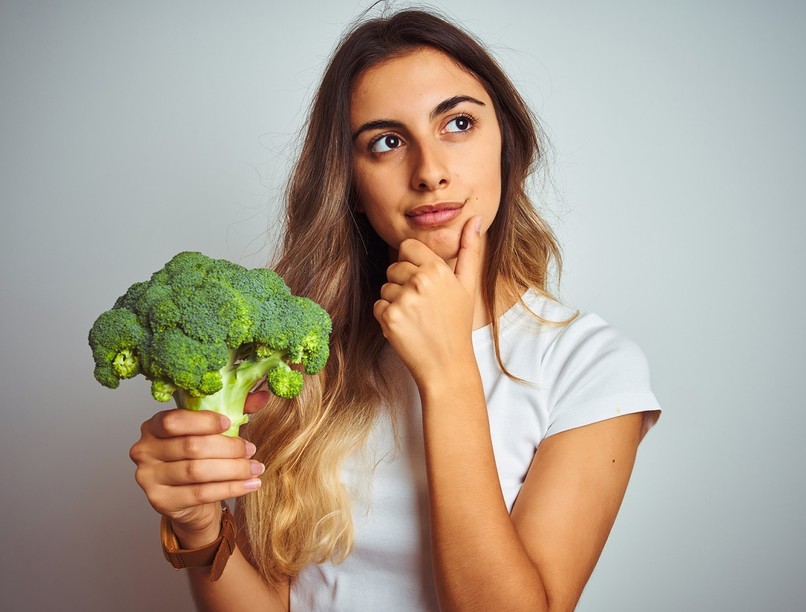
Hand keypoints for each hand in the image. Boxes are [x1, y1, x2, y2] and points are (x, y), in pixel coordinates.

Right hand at [129, 391, 268, 546]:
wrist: (189, 499)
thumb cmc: (200, 457)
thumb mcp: (214, 430)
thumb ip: (236, 409)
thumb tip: (263, 395)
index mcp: (153, 426)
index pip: (175, 420)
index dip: (204, 421)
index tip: (230, 424)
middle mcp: (144, 450)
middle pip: (191, 447)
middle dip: (228, 448)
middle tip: (252, 449)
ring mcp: (148, 478)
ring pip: (197, 471)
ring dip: (233, 470)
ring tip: (256, 468)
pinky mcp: (160, 501)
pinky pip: (200, 494)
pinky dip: (230, 489)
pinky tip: (250, 485)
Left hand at [374, 216, 482, 386]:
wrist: (447, 364)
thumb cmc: (457, 324)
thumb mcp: (467, 285)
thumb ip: (469, 250)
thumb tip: (474, 219)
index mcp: (437, 269)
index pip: (407, 247)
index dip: (411, 263)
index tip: (420, 281)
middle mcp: (420, 281)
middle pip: (393, 268)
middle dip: (402, 284)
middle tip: (421, 305)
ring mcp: (403, 299)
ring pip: (385, 287)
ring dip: (395, 301)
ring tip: (415, 318)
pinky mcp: (389, 317)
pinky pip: (378, 306)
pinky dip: (387, 317)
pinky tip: (406, 327)